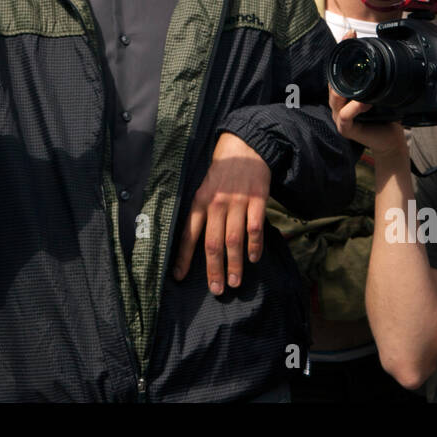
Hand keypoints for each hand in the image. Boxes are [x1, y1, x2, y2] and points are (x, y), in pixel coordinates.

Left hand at [172, 132, 270, 294]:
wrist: (244, 147)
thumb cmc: (221, 174)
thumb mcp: (203, 189)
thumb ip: (200, 213)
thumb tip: (193, 244)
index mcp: (199, 201)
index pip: (188, 234)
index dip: (183, 257)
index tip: (178, 277)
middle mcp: (217, 203)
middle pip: (213, 243)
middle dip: (214, 269)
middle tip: (217, 290)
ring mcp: (238, 201)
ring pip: (234, 239)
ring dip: (235, 264)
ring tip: (235, 282)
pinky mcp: (257, 199)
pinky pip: (255, 227)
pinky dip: (254, 245)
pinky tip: (253, 259)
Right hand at [327, 32, 408, 161]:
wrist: (390, 139)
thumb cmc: (384, 117)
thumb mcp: (381, 93)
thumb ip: (378, 79)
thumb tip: (386, 56)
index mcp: (345, 92)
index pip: (339, 69)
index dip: (343, 51)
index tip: (351, 34)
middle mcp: (338, 102)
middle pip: (333, 80)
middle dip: (340, 62)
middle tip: (350, 45)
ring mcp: (339, 116)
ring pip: (335, 98)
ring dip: (345, 88)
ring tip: (357, 79)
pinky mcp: (345, 128)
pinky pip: (346, 115)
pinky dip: (355, 108)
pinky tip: (365, 103)